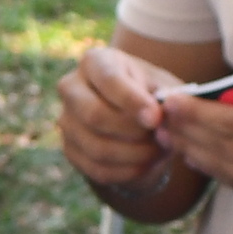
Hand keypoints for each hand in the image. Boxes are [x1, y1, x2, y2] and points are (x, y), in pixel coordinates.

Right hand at [55, 42, 177, 194]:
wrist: (137, 116)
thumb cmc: (151, 93)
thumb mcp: (164, 86)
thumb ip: (166, 98)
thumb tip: (159, 118)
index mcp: (95, 61)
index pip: (108, 79)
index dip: (132, 101)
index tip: (156, 118)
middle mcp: (71, 87)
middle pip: (94, 115)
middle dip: (132, 131)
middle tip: (160, 137)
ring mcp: (66, 120)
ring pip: (96, 147)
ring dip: (133, 155)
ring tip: (158, 151)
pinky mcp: (70, 149)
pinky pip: (96, 169)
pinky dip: (126, 171)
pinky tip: (146, 165)